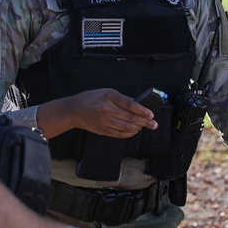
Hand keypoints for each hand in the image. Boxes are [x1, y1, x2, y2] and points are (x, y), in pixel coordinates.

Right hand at [43, 88, 158, 138]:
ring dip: (138, 128)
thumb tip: (138, 104)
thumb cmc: (91, 99)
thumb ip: (122, 98)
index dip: (143, 110)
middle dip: (145, 122)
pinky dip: (129, 134)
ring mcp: (104, 121)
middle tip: (153, 124)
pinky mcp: (103, 130)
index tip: (151, 114)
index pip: (130, 104)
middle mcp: (107, 108)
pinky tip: (134, 131)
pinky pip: (119, 134)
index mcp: (109, 96)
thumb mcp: (106, 92)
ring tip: (144, 127)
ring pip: (126, 128)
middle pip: (130, 117)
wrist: (74, 110)